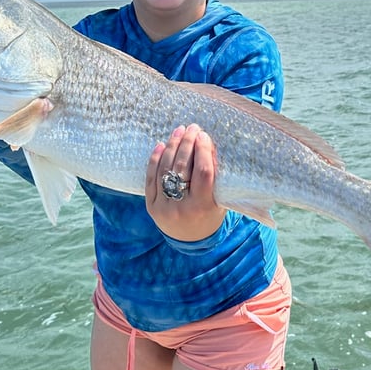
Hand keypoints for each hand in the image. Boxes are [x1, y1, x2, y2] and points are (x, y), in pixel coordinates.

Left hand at [145, 123, 226, 241]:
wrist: (191, 241)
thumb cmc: (210, 215)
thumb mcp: (219, 199)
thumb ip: (214, 175)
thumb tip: (207, 144)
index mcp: (202, 206)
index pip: (202, 172)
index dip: (203, 151)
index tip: (204, 136)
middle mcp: (181, 207)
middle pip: (182, 168)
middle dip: (187, 144)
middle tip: (192, 128)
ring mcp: (163, 207)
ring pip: (165, 171)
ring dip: (171, 147)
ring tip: (178, 131)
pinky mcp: (151, 206)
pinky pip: (150, 179)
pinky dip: (155, 160)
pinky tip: (161, 145)